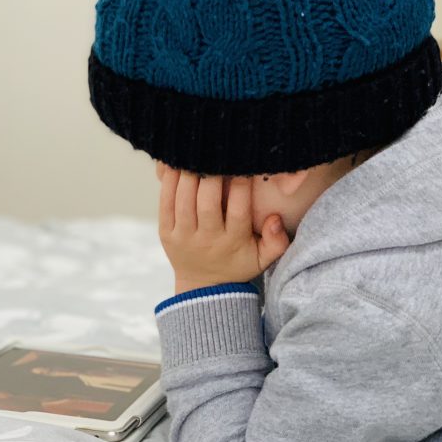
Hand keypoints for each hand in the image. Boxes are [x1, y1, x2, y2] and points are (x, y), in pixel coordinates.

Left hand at [158, 164, 289, 293]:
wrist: (203, 287)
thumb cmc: (237, 264)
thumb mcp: (262, 258)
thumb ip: (277, 241)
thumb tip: (275, 218)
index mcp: (233, 242)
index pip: (239, 211)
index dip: (241, 186)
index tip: (243, 166)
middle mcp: (207, 240)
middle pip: (208, 204)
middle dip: (211, 176)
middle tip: (214, 154)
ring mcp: (184, 237)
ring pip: (184, 201)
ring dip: (188, 175)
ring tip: (194, 153)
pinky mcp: (166, 233)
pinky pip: (165, 204)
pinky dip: (168, 183)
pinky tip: (173, 164)